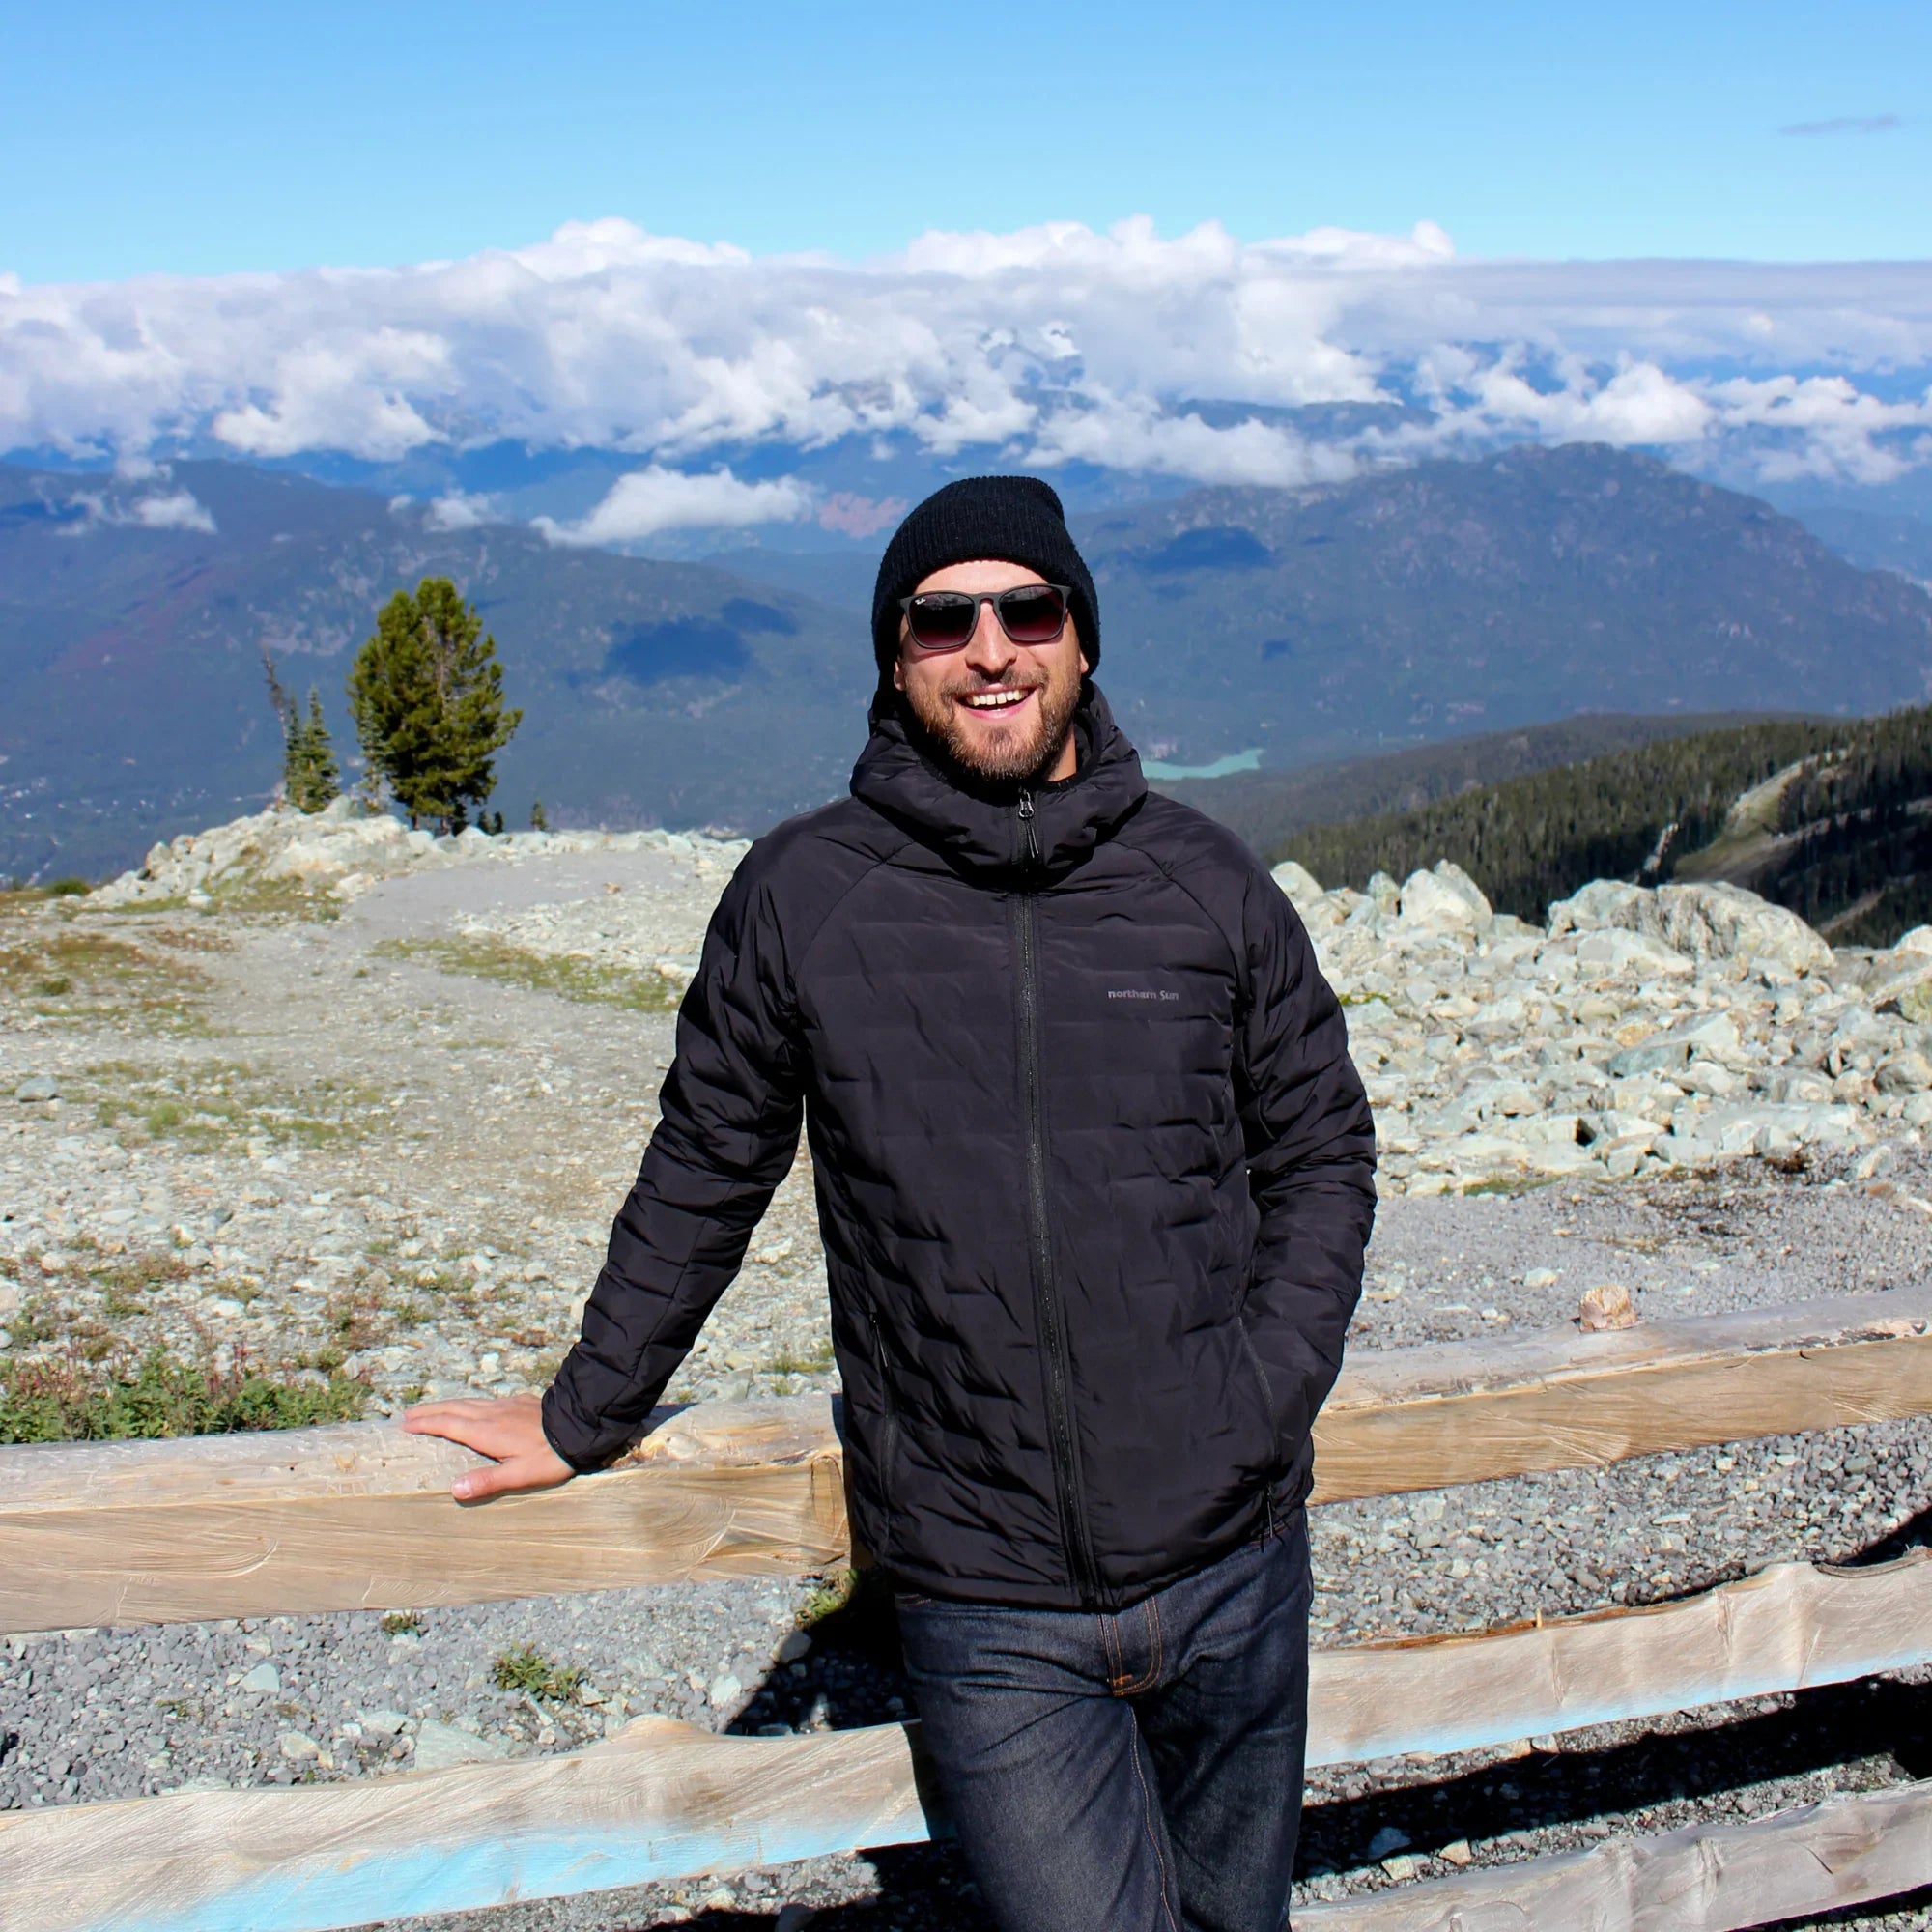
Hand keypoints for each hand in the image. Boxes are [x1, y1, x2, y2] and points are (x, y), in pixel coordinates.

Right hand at [402, 1390, 576, 1501]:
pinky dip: (468, 1404)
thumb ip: (487, 1481)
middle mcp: (491, 1414)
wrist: (579, 1425)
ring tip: (431, 1411)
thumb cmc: (549, 1456)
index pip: (447, 1425)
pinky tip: (473, 1409)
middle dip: (428, 1411)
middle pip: (453, 1409)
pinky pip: (485, 1401)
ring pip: (468, 1402)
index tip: (404, 1425)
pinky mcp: (518, 1401)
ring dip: (446, 1406)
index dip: (424, 1424)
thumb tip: (453, 1488)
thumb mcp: (519, 1475)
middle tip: (406, 1415)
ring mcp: (505, 1405)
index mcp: (486, 1431)